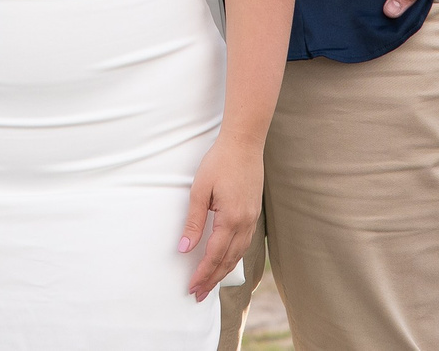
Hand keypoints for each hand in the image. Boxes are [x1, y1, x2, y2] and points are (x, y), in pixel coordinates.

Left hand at [178, 132, 262, 301]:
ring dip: (224, 271)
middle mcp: (245, 223)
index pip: (214, 256)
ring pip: (238, 254)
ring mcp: (252, 219)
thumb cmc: (219, 162)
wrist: (244, 142)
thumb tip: (184, 249)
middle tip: (199, 295)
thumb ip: (193, 222)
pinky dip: (234, 257)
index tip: (191, 288)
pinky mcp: (254, 213)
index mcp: (231, 219)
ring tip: (210, 284)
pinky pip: (245, 243)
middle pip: (228, 261)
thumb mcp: (200, 190)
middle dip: (212, 280)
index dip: (202, 274)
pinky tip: (226, 260)